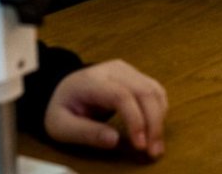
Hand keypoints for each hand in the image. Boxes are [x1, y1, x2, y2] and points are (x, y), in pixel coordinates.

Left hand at [43, 59, 167, 158]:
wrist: (61, 89)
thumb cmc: (61, 108)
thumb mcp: (62, 126)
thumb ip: (85, 133)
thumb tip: (114, 140)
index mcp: (92, 81)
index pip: (121, 95)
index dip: (135, 120)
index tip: (140, 146)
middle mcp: (113, 70)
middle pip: (144, 91)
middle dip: (154, 123)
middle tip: (153, 151)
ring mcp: (127, 70)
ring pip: (154, 90)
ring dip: (160, 119)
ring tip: (155, 145)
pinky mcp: (135, 75)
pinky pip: (155, 90)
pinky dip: (159, 111)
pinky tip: (154, 129)